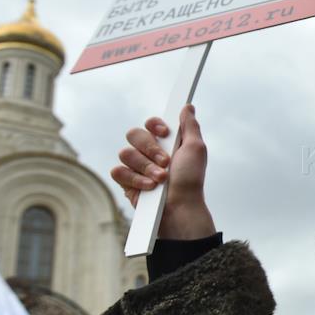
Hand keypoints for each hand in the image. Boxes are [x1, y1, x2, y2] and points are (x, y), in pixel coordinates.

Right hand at [110, 104, 216, 239]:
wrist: (180, 208)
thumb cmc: (190, 180)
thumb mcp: (196, 149)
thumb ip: (190, 126)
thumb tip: (187, 107)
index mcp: (164, 143)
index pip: (150, 123)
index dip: (154, 125)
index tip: (165, 133)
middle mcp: (148, 153)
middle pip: (134, 134)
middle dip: (149, 148)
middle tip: (165, 162)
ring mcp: (136, 168)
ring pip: (125, 153)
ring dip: (145, 167)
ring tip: (161, 179)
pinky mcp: (126, 183)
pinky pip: (118, 171)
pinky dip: (135, 179)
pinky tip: (149, 187)